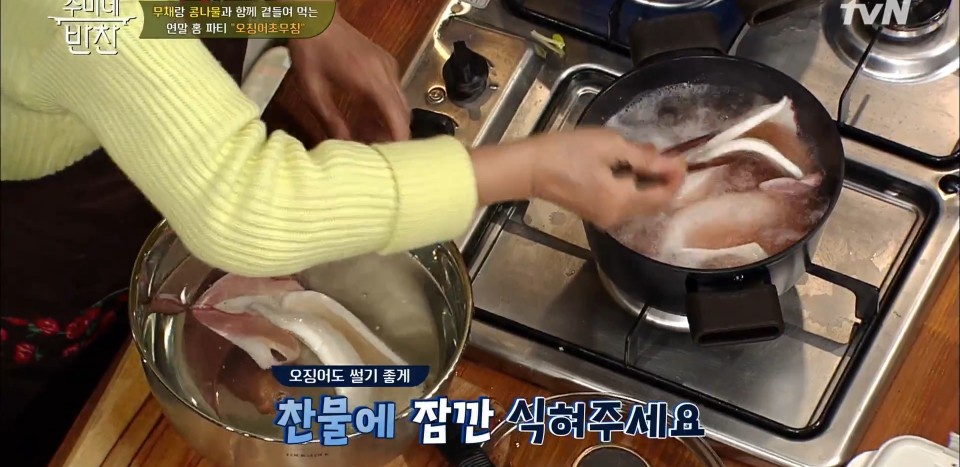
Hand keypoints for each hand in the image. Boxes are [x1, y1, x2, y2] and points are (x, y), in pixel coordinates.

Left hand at [287, 13, 409, 140]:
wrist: (315, 18)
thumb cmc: (311, 50)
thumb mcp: (313, 91)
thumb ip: (331, 121)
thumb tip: (344, 146)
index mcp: (371, 81)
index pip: (397, 118)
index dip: (399, 142)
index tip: (394, 160)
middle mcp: (386, 73)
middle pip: (403, 114)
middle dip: (392, 135)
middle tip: (374, 151)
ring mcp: (388, 67)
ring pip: (399, 104)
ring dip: (387, 122)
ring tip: (364, 134)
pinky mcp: (385, 64)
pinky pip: (393, 93)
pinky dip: (383, 108)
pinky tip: (363, 116)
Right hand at [471, 128, 686, 228]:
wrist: (531, 168)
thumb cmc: (568, 151)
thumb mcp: (610, 146)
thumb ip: (644, 157)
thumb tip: (672, 162)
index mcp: (622, 201)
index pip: (663, 196)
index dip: (676, 177)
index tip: (680, 156)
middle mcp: (617, 217)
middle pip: (654, 204)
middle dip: (665, 182)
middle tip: (667, 156)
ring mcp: (606, 219)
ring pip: (640, 205)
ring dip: (649, 185)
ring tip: (646, 158)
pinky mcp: (596, 214)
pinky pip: (625, 204)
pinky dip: (634, 188)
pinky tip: (629, 168)